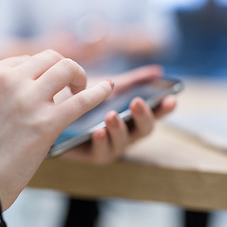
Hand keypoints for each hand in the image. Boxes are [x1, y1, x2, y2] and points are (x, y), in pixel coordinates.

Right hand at [0, 50, 113, 209]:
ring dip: (80, 77)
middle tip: (72, 85)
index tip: (53, 85)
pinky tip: (108, 89)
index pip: (30, 59)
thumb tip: (36, 79)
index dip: (46, 71)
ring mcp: (28, 101)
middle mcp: (8, 81)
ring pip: (68, 69)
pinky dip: (99, 92)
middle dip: (67, 69)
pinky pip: (82, 100)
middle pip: (52, 58)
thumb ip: (6, 88)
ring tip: (80, 91)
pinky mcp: (46, 123)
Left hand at [60, 65, 176, 164]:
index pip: (156, 113)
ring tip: (111, 115)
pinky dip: (102, 142)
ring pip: (124, 142)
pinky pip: (102, 153)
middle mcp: (128, 132)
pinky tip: (98, 131)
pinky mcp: (95, 155)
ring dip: (119, 128)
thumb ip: (133, 81)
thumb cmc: (86, 98)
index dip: (165, 108)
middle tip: (136, 102)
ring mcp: (113, 145)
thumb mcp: (109, 86)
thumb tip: (158, 70)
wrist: (55, 108)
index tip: (171, 98)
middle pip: (145, 129)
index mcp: (134, 117)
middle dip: (143, 116)